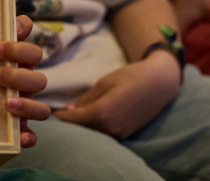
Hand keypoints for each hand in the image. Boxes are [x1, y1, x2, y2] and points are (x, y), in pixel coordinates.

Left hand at [0, 15, 50, 147]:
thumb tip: (6, 22)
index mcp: (18, 64)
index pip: (31, 51)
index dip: (21, 47)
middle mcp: (25, 85)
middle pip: (39, 80)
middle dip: (18, 76)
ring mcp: (25, 108)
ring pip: (42, 110)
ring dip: (27, 106)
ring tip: (7, 103)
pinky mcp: (18, 129)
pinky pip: (31, 136)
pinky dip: (28, 136)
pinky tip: (19, 135)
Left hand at [54, 50, 180, 137]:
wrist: (161, 82)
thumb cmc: (131, 76)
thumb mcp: (104, 83)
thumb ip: (85, 99)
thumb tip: (68, 111)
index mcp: (102, 113)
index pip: (72, 120)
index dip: (59, 117)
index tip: (48, 112)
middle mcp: (111, 128)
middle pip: (82, 130)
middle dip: (69, 123)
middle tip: (56, 114)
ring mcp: (120, 133)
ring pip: (93, 133)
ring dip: (81, 127)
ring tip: (70, 116)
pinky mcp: (126, 134)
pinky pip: (104, 133)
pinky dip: (94, 128)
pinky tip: (88, 119)